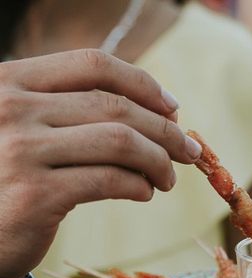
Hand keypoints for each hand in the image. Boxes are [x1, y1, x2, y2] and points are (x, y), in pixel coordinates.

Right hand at [0, 49, 202, 277]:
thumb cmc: (6, 176)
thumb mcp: (24, 128)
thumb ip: (71, 111)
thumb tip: (159, 111)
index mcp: (10, 82)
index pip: (93, 65)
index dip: (143, 84)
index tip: (173, 108)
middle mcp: (11, 108)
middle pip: (115, 106)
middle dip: (165, 129)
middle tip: (188, 151)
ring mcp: (21, 151)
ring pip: (120, 142)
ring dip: (158, 161)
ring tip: (168, 178)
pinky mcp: (35, 194)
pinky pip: (110, 180)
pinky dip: (139, 186)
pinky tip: (145, 193)